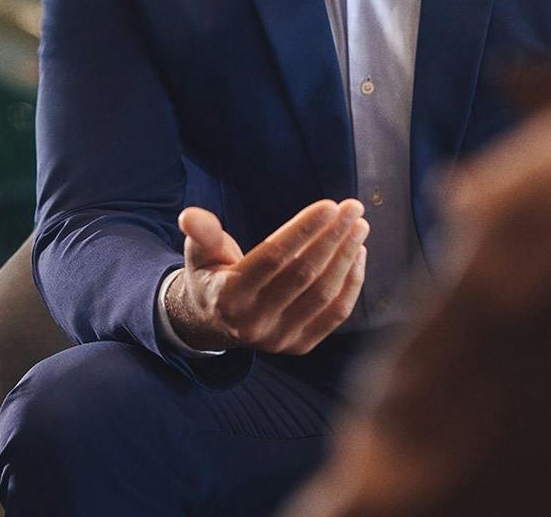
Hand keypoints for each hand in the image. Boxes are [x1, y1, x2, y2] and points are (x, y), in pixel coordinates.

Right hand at [165, 199, 368, 354]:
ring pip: (324, 294)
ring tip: (359, 226)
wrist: (214, 324)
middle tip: (353, 208)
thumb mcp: (199, 253)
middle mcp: (254, 322)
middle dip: (333, 238)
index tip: (330, 205)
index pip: (273, 257)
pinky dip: (351, 284)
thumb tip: (190, 216)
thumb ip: (201, 233)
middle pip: (304, 275)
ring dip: (346, 257)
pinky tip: (358, 255)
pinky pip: (334, 315)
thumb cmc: (211, 275)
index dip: (303, 229)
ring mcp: (279, 339)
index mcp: (229, 296)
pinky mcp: (299, 345)